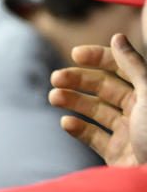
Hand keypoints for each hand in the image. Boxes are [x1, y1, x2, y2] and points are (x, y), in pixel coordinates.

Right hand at [50, 34, 146, 166]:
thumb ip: (134, 65)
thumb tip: (117, 37)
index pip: (121, 68)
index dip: (99, 58)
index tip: (75, 54)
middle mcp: (139, 110)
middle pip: (104, 88)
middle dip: (79, 81)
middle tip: (55, 78)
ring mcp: (127, 132)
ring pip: (95, 111)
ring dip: (73, 102)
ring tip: (53, 97)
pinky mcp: (116, 154)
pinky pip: (94, 137)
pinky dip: (78, 129)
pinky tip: (66, 122)